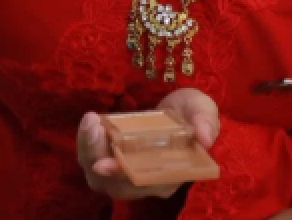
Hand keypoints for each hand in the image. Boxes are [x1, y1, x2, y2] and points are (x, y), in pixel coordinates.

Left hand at [77, 88, 219, 200]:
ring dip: (89, 150)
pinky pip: (92, 158)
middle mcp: (146, 180)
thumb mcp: (202, 108)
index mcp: (171, 174)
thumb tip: (205, 138)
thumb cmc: (191, 111)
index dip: (123, 177)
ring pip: (98, 175)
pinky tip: (91, 120)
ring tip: (91, 122)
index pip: (145, 184)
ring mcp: (126, 170)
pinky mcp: (112, 156)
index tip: (103, 164)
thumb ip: (205, 121)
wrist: (177, 108)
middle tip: (94, 128)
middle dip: (98, 159)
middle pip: (115, 184)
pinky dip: (87, 142)